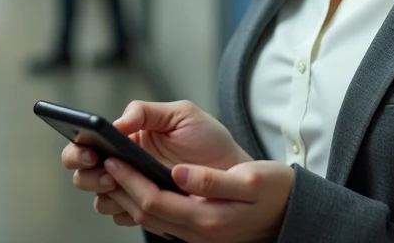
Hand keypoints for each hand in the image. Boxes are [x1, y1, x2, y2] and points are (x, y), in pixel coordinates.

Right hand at [64, 101, 253, 229]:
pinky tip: (140, 201)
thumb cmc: (208, 140)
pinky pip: (124, 217)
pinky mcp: (149, 212)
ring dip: (105, 193)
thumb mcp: (182, 115)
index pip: (85, 144)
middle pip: (84, 174)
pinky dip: (126, 210)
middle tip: (106, 168)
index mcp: (125, 140)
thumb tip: (117, 124)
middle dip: (87, 173)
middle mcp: (123, 166)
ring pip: (101, 199)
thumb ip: (147, 111)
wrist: (234, 173)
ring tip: (122, 183)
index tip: (90, 150)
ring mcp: (134, 191)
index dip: (78, 149)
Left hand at [100, 157, 294, 241]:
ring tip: (110, 172)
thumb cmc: (273, 190)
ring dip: (125, 197)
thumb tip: (178, 173)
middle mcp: (196, 233)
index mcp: (206, 219)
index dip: (130, 180)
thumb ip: (211, 180)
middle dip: (119, 188)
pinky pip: (160, 220)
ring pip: (148, 219)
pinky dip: (141, 203)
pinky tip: (134, 185)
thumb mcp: (249, 181)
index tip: (114, 158)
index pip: (153, 202)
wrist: (291, 211)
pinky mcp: (197, 229)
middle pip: (143, 213)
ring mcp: (195, 235)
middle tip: (101, 162)